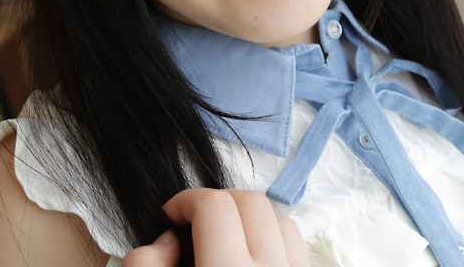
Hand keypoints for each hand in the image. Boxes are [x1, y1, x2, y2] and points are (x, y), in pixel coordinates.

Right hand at [123, 189, 307, 266]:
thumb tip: (165, 241)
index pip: (215, 206)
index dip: (185, 202)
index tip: (171, 217)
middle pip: (250, 202)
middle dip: (217, 204)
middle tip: (193, 228)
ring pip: (279, 220)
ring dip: (248, 223)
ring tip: (222, 247)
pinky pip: (298, 247)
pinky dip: (273, 243)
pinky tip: (249, 263)